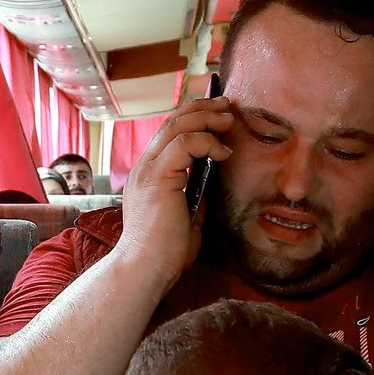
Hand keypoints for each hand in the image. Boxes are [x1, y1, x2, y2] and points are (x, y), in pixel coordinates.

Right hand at [111, 97, 233, 288]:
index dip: (194, 117)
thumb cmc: (165, 252)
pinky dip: (206, 142)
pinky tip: (223, 153)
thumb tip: (210, 183)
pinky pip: (184, 144)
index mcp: (149, 174)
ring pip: (176, 126)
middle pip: (172, 121)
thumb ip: (194, 196)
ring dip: (206, 118)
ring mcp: (148, 170)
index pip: (168, 132)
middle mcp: (144, 167)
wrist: (146, 269)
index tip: (220, 115)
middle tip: (227, 105)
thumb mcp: (186, 216)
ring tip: (229, 119)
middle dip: (202, 108)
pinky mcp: (158, 178)